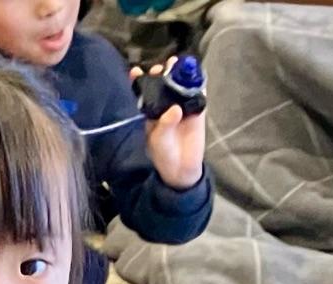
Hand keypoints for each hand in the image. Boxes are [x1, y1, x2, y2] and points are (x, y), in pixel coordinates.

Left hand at [138, 62, 205, 190]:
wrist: (181, 169)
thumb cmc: (164, 154)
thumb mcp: (158, 140)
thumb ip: (164, 125)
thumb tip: (176, 109)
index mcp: (152, 111)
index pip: (145, 92)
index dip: (139, 81)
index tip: (135, 71)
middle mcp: (166, 105)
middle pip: (163, 84)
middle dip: (161, 73)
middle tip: (160, 69)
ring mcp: (182, 105)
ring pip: (180, 85)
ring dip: (179, 73)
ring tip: (175, 65)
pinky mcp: (196, 109)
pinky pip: (198, 94)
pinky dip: (198, 84)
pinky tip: (195, 75)